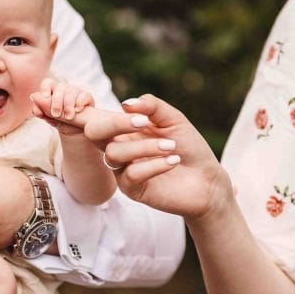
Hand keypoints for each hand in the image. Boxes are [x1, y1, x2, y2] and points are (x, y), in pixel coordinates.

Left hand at [30, 77, 94, 135]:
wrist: (76, 131)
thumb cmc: (61, 123)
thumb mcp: (50, 119)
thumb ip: (41, 109)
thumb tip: (33, 96)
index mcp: (53, 93)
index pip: (48, 83)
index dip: (45, 88)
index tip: (45, 97)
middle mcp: (64, 90)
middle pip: (60, 88)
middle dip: (57, 102)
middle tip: (56, 114)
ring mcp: (76, 92)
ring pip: (71, 91)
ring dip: (68, 105)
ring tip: (68, 117)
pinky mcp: (87, 97)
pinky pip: (84, 95)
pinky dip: (79, 103)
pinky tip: (77, 110)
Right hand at [85, 94, 231, 221]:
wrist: (207, 179)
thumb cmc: (189, 147)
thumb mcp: (173, 119)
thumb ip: (151, 107)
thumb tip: (126, 104)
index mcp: (124, 129)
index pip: (97, 117)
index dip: (88, 110)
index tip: (118, 106)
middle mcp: (119, 147)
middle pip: (94, 133)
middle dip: (114, 123)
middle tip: (143, 122)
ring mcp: (123, 170)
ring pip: (115, 154)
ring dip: (145, 147)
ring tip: (171, 146)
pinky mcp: (132, 190)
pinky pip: (132, 174)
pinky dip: (154, 165)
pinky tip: (173, 161)